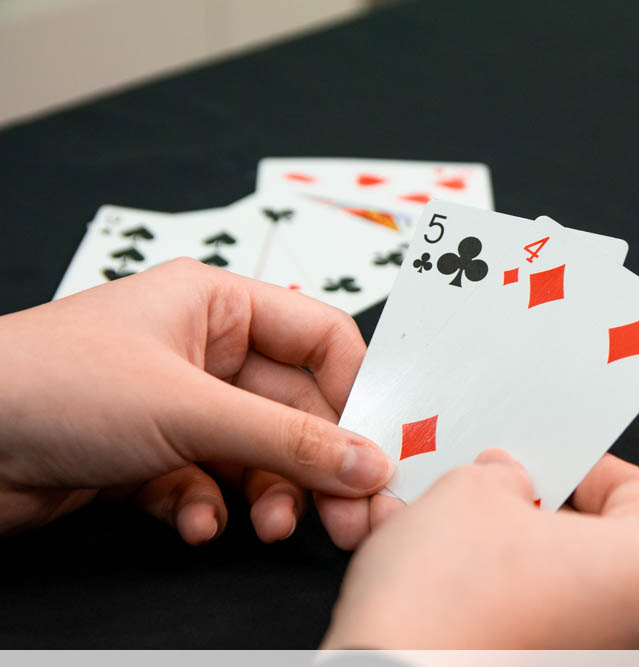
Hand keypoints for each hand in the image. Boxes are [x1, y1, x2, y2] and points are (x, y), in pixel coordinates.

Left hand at [0, 258, 392, 543]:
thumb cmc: (47, 384)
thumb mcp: (187, 409)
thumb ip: (287, 440)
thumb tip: (368, 460)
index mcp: (218, 305)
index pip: (321, 339)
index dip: (357, 392)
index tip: (378, 447)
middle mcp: (204, 351)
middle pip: (295, 408)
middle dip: (320, 464)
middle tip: (351, 514)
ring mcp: (177, 405)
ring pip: (257, 453)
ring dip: (270, 493)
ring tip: (271, 527)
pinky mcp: (150, 455)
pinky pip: (210, 482)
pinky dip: (210, 507)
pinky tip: (195, 522)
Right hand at [322, 450, 638, 647]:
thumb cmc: (443, 607)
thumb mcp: (469, 491)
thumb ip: (502, 474)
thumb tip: (505, 481)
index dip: (585, 465)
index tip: (549, 459)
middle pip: (600, 549)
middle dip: (541, 514)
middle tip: (495, 493)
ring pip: (563, 594)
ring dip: (512, 561)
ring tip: (454, 536)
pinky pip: (538, 636)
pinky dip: (501, 608)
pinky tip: (448, 587)